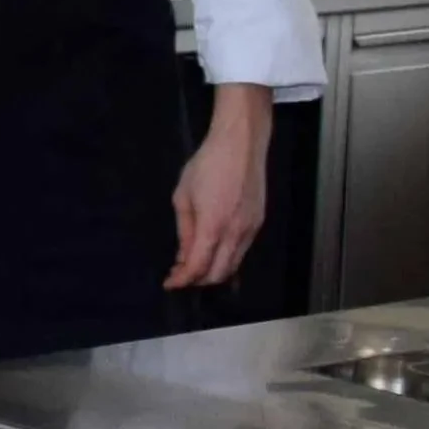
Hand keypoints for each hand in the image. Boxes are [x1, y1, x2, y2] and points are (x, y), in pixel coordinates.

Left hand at [168, 86, 275, 291]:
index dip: (182, 280)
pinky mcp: (259, 223)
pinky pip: (242, 252)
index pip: (198, 266)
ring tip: (193, 267)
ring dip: (213, 272)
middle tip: (180, 276)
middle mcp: (237, 233)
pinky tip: (213, 253)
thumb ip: (185, 231)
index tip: (169, 284)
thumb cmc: (206, 165)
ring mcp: (252, 229)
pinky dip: (227, 260)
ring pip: (234, 265)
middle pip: (219, 273)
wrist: (241, 145)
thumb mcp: (183, 197)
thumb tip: (183, 258)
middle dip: (198, 281)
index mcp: (214, 226)